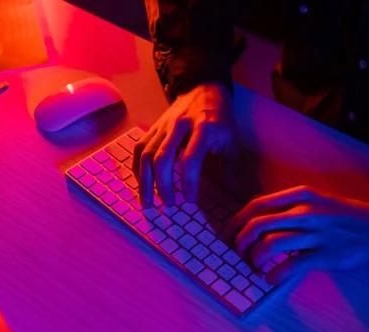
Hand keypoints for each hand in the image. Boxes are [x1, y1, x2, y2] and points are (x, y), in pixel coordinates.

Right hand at [133, 82, 236, 207]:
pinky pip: (139, 149)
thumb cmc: (219, 118)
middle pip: (163, 159)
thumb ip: (228, 164)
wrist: (203, 89)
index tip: (190, 200)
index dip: (188, 182)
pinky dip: (138, 169)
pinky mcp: (153, 128)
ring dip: (145, 182)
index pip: (191, 159)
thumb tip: (229, 190)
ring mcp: (163, 126)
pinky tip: (142, 184)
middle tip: (169, 204)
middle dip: (163, 185)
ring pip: (147, 155)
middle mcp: (179, 126)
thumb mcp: (230, 138)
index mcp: (203, 128)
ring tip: (148, 203)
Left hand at [222, 186, 368, 284]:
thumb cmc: (342, 216)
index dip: (236, 221)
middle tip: (237, 253)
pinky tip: (270, 278)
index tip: (228, 233)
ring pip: (271, 244)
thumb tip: (254, 213)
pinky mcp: (326, 255)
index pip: (257, 205)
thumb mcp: (314, 200)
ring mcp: (316, 234)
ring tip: (255, 266)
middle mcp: (305, 212)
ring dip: (255, 258)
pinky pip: (292, 266)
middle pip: (258, 224)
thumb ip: (287, 205)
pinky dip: (275, 274)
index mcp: (300, 196)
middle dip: (240, 241)